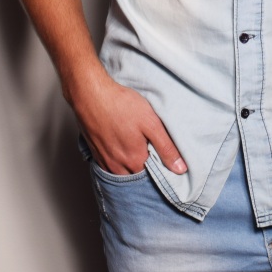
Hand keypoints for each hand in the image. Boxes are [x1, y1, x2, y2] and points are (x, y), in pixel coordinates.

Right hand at [66, 64, 186, 175]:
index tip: (165, 160)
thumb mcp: (151, 123)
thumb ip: (166, 148)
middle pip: (136, 176)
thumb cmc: (121, 105)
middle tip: (151, 154)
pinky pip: (108, 167)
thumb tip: (181, 169)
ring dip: (130, 169)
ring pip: (121, 174)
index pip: (153, 176)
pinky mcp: (95, 153)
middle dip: (145, 171)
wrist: (90, 95)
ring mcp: (104, 161)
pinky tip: (121, 151)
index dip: (161, 169)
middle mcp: (118, 166)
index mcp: (135, 160)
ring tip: (137, 153)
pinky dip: (117, 164)